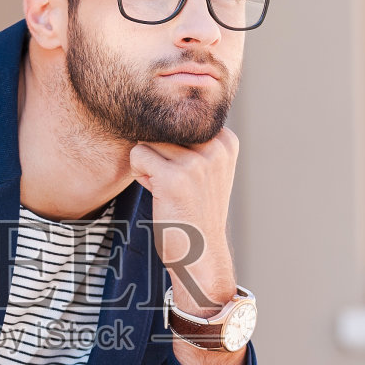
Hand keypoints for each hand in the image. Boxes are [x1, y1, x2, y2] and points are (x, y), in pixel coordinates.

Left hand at [129, 128, 238, 315]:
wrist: (202, 256)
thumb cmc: (196, 212)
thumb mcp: (206, 169)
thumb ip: (194, 140)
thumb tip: (159, 109)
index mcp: (226, 140)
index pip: (179, 121)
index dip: (173, 149)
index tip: (189, 178)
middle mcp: (216, 146)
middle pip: (162, 129)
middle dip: (159, 156)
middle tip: (176, 186)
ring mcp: (196, 161)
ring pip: (147, 141)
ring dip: (149, 167)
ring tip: (169, 191)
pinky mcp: (174, 177)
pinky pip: (137, 156)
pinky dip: (141, 176)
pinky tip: (160, 196)